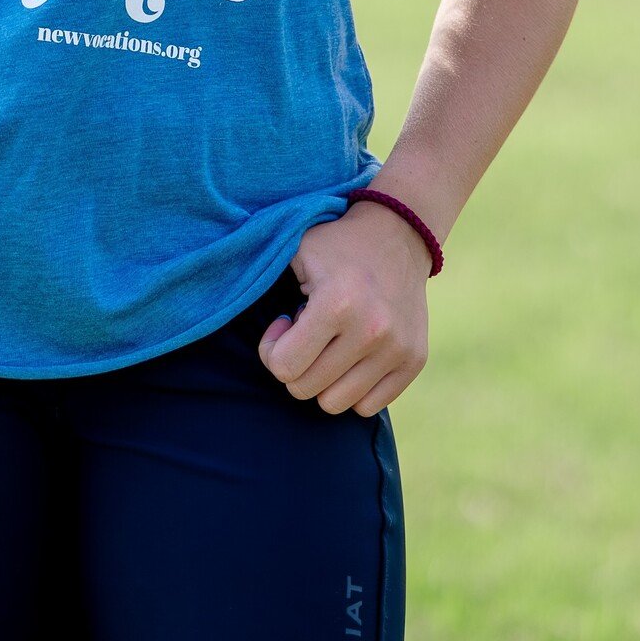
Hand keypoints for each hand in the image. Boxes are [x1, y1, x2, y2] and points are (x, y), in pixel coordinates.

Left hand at [257, 199, 430, 415]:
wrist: (399, 234)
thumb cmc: (335, 245)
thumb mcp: (294, 250)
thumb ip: (261, 279)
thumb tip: (225, 311)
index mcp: (336, 304)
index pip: (284, 368)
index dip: (272, 349)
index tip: (284, 323)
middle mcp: (371, 331)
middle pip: (306, 390)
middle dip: (296, 366)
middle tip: (304, 335)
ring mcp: (397, 349)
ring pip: (336, 404)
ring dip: (323, 380)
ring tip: (328, 345)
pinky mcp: (414, 360)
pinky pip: (369, 406)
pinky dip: (353, 389)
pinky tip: (351, 356)